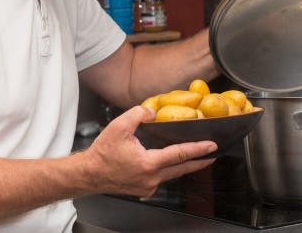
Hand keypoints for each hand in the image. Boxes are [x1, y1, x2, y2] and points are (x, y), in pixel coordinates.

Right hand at [81, 105, 216, 196]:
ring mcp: (148, 186)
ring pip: (172, 175)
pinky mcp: (143, 189)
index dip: (198, 149)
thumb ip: (138, 114)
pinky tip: (170, 163)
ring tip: (196, 157)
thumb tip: (152, 111)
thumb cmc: (102, 153)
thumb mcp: (119, 126)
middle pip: (182, 169)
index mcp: (149, 163)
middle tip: (212, 155)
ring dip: (184, 166)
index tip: (212, 146)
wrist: (89, 174)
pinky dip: (169, 170)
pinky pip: (161, 178)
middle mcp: (151, 178)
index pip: (180, 154)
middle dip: (199, 162)